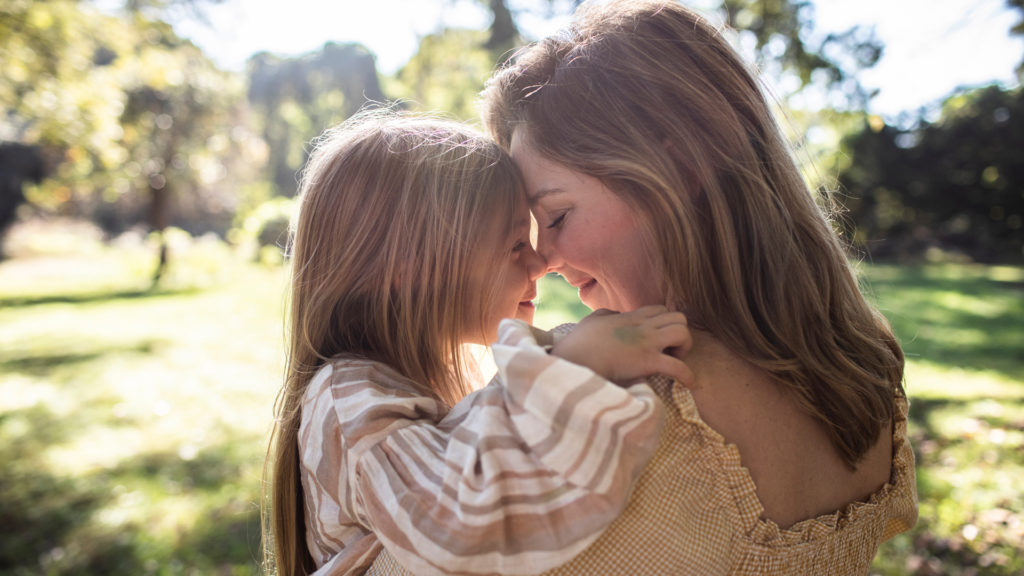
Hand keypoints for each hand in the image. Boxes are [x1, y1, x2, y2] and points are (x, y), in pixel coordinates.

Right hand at [551, 305, 693, 385]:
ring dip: (685, 348)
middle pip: (679, 317)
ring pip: (684, 333)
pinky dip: (688, 376)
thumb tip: (614, 315)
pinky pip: (679, 367)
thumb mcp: (592, 320)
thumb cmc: (579, 343)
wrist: (575, 360)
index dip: (665, 323)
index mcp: (630, 317)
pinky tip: (690, 384)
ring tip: (675, 361)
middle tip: (670, 351)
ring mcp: (647, 343)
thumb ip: (606, 314)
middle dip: (680, 333)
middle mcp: (643, 327)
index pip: (661, 309)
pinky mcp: (648, 362)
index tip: (658, 339)